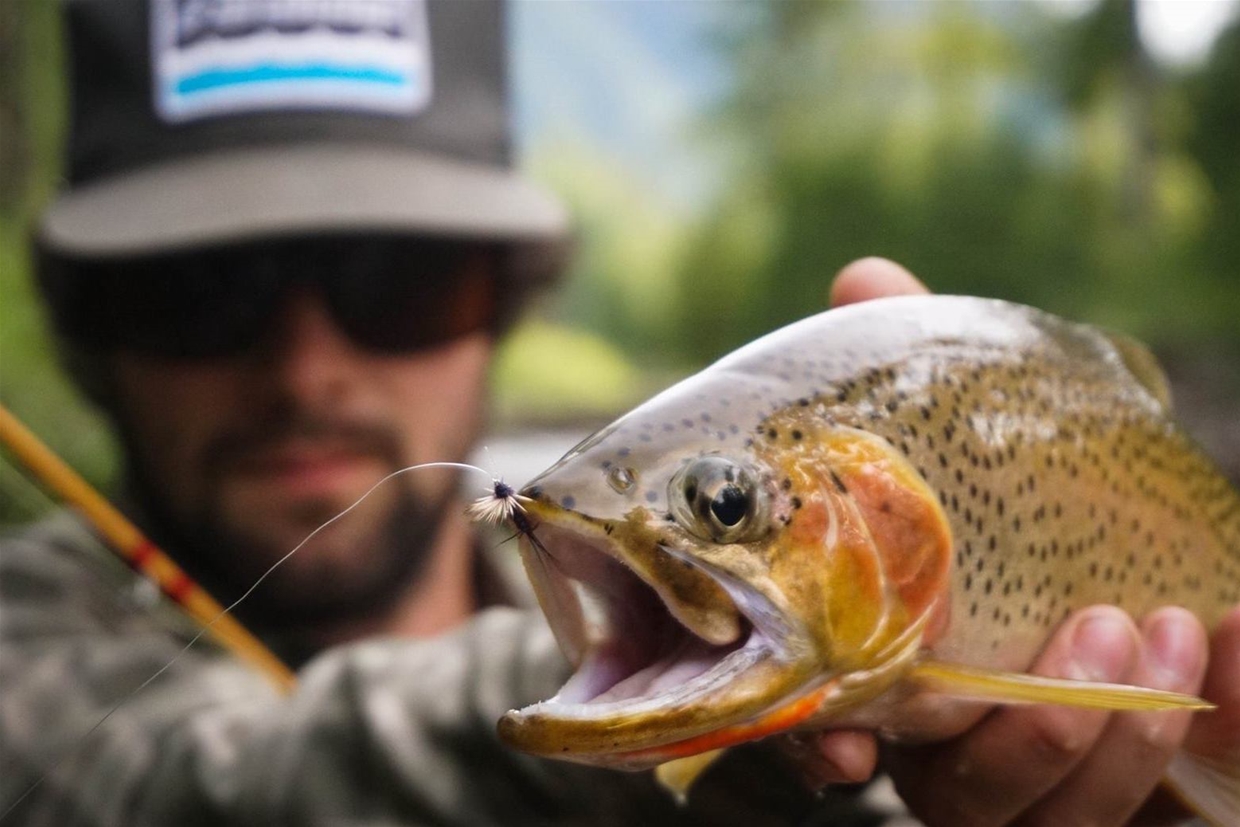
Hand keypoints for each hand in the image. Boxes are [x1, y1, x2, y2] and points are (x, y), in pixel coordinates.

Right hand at [784, 256, 1237, 825]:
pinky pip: (1168, 797)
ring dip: (1115, 738)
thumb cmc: (1029, 494)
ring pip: (1060, 819)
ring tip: (1169, 628)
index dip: (833, 753)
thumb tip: (865, 276)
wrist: (1145, 549)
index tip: (849, 750)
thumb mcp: (980, 434)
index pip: (841, 743)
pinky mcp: (1136, 788)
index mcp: (905, 680)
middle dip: (1023, 737)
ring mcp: (1052, 785)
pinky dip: (1236, 719)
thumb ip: (917, 365)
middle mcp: (963, 752)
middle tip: (1091, 630)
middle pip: (964, 796)